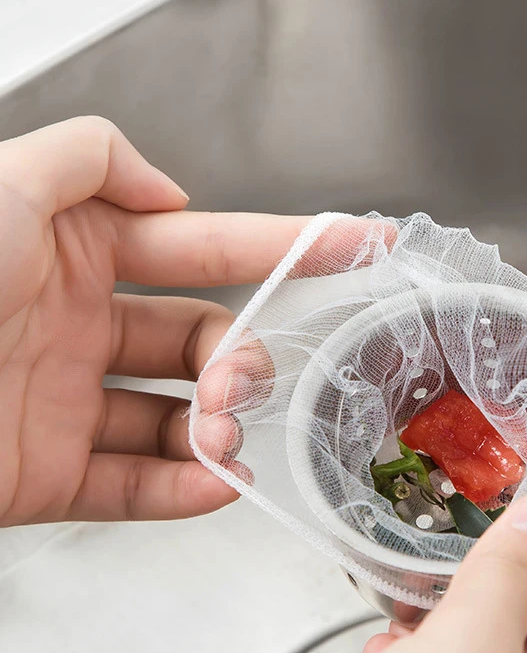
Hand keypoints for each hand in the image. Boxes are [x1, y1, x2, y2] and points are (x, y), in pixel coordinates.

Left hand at [0, 117, 307, 525]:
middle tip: (246, 379)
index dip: (287, 244)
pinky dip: (184, 493)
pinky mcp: (43, 476)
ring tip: (223, 437)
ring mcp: (65, 405)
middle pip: (203, 344)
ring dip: (219, 431)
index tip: (356, 245)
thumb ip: (91, 159)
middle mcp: (78, 328)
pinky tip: (216, 484)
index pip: (205, 248)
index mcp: (74, 256)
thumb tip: (171, 189)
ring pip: (177, 422)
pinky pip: (132, 489)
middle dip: (243, 359)